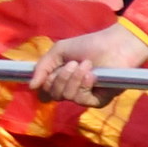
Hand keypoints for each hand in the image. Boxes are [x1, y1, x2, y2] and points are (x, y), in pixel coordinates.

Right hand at [29, 18, 145, 108]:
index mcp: (61, 79)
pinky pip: (81, 100)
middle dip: (60, 77)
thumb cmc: (89, 45)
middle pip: (52, 95)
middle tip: (73, 63)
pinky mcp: (98, 101)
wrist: (116, 45)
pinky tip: (92, 75)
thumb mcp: (59, 51)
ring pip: (66, 96)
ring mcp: (84, 96)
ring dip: (73, 78)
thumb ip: (42, 67)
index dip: (44, 83)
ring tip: (86, 64)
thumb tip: (31, 86)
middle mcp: (70, 90)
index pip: (44, 92)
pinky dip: (84, 85)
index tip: (50, 71)